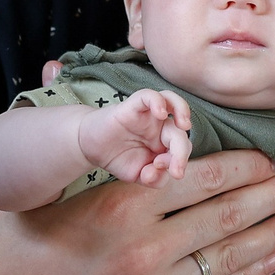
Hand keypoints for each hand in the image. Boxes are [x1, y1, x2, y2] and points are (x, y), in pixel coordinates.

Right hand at [0, 150, 274, 274]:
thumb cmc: (15, 241)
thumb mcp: (50, 186)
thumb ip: (99, 157)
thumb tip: (132, 115)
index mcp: (119, 204)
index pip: (202, 176)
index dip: (247, 164)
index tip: (273, 153)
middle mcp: (143, 247)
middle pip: (226, 214)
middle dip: (270, 195)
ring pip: (228, 254)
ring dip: (270, 232)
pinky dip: (247, 271)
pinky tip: (270, 255)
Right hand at [76, 88, 193, 185]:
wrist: (90, 147)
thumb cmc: (118, 157)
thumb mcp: (138, 176)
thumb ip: (154, 179)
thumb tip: (160, 171)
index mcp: (166, 143)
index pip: (183, 149)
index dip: (178, 162)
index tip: (162, 173)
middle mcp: (160, 126)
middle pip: (180, 132)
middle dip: (181, 152)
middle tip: (173, 170)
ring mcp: (147, 114)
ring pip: (172, 102)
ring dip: (183, 110)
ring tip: (184, 125)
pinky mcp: (132, 106)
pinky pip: (148, 95)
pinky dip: (157, 101)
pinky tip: (160, 113)